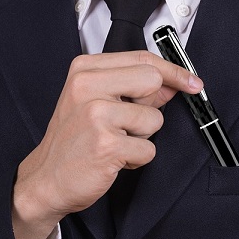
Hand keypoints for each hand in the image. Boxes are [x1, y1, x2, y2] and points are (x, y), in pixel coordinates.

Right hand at [12, 50, 203, 238]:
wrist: (46, 179)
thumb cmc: (72, 142)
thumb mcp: (94, 103)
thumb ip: (132, 89)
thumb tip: (172, 84)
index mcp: (84, 71)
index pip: (142, 59)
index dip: (173, 71)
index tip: (191, 82)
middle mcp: (87, 87)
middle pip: (152, 81)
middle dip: (150, 107)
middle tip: (128, 124)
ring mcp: (97, 115)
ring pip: (154, 119)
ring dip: (141, 138)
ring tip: (114, 143)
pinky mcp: (107, 144)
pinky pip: (148, 149)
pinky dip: (136, 159)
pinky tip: (113, 159)